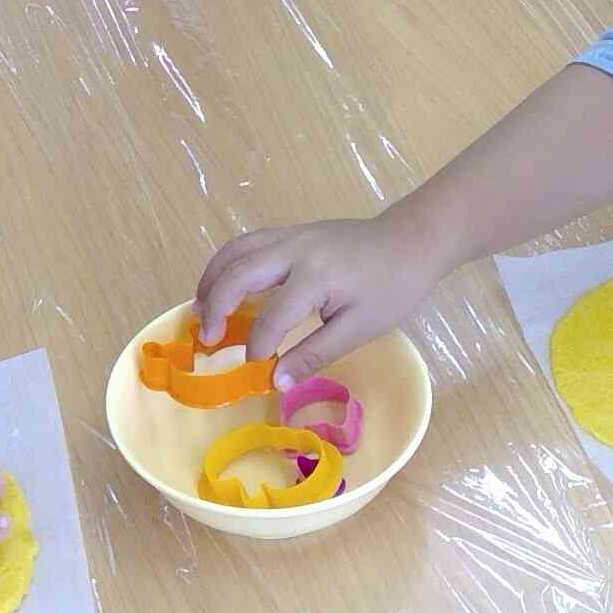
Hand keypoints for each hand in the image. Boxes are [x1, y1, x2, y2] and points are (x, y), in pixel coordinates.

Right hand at [195, 213, 444, 386]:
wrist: (412, 241)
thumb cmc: (392, 288)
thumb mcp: (360, 328)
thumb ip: (315, 353)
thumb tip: (277, 380)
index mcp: (315, 276)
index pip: (272, 316)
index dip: (258, 346)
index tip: (255, 369)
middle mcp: (294, 249)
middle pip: (239, 272)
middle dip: (216, 305)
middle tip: (206, 338)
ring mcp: (291, 235)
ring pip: (237, 250)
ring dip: (212, 278)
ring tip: (200, 308)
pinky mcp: (293, 232)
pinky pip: (249, 243)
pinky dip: (228, 263)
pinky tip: (223, 283)